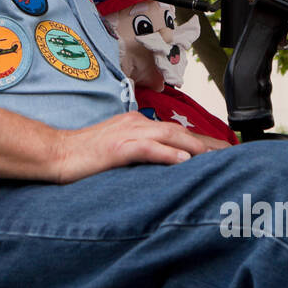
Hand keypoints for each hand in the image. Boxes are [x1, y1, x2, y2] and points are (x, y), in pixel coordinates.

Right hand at [50, 111, 230, 184]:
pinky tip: (183, 161)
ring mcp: (126, 134)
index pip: (174, 131)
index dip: (199, 141)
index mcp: (136, 124)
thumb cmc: (84, 155)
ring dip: (195, 146)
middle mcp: (135, 124)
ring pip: (168, 135)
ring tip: (217, 157)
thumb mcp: (117, 151)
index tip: (221, 151)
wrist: (56, 153)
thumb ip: (140, 152)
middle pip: (178, 131)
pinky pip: (147, 148)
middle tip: (232, 153)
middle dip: (207, 143)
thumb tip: (165, 163)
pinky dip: (167, 153)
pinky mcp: (117, 147)